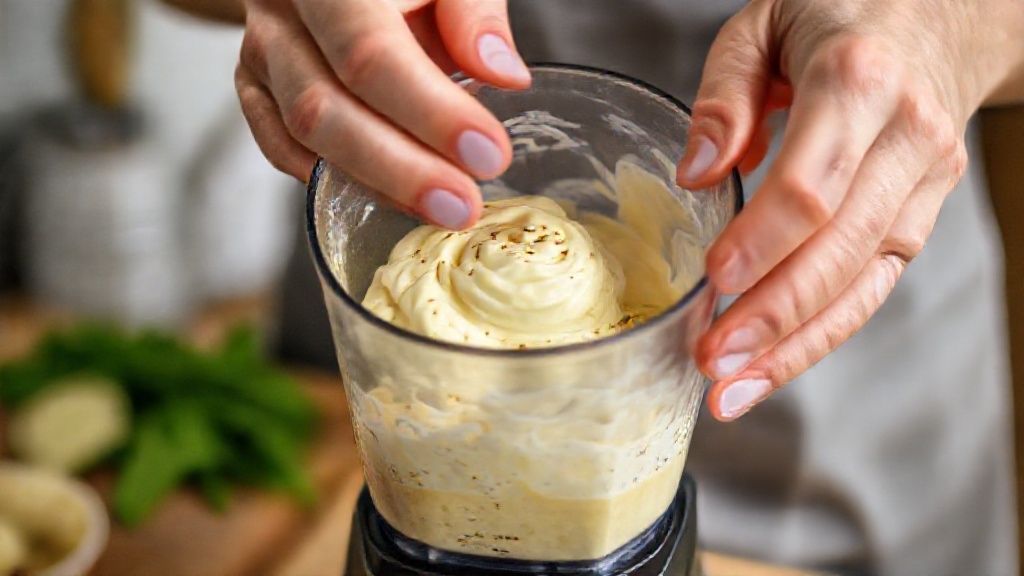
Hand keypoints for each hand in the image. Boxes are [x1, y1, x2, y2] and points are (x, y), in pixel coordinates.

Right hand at [235, 0, 528, 228]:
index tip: (485, 152)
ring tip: (440, 208)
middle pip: (324, 105)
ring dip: (376, 182)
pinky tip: (389, 197)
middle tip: (461, 204)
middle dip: (400, 168)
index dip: (429, 111)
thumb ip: (472, 12)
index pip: (369, 51)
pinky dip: (334, 179)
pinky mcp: (255, 86)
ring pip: (302, 134)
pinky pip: (280, 147)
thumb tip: (501, 72)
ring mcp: (261, 52)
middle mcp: (281, 13)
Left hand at [676, 0, 1023, 420]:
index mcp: (859, 79)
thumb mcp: (766, 22)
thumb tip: (697, 173)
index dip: (762, 240)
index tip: (713, 280)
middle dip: (774, 314)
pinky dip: (822, 333)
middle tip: (711, 361)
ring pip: (864, 282)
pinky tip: (774, 365)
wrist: (947, 14)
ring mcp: (924, 183)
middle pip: (841, 246)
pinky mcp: (922, 216)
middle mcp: (905, 137)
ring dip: (796, 345)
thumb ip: (727, 92)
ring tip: (733, 389)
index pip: (812, 182)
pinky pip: (873, 287)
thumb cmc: (842, 13)